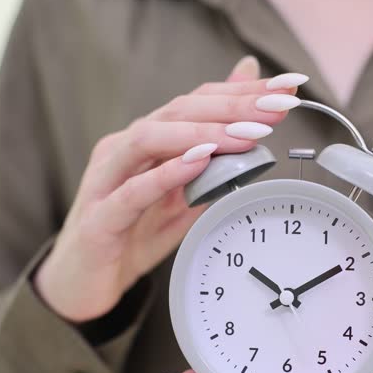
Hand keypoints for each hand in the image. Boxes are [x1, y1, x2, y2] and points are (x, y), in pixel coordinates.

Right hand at [34, 58, 309, 321]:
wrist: (84, 284)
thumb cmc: (133, 235)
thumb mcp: (185, 196)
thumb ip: (213, 161)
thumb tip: (252, 128)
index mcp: (147, 140)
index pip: (198, 102)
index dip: (242, 91)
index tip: (288, 89)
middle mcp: (124, 149)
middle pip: (179, 110)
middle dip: (234, 105)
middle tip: (279, 106)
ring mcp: (106, 179)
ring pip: (150, 138)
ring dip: (203, 133)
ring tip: (247, 134)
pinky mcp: (99, 218)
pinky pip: (131, 191)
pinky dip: (166, 174)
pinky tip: (198, 162)